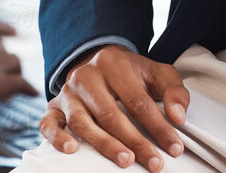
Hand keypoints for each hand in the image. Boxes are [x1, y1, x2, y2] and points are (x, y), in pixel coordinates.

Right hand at [0, 18, 34, 126]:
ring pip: (14, 63)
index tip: (13, 32)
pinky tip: (31, 93)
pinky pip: (20, 83)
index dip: (4, 28)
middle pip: (4, 48)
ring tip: (15, 84)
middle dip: (5, 60)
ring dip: (14, 73)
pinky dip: (28, 88)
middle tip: (6, 72)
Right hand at [40, 45, 187, 170]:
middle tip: (154, 163)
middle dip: (134, 141)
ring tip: (125, 160)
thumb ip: (173, 92)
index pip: (137, 100)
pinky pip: (48, 123)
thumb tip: (177, 117)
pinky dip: (57, 138)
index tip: (175, 148)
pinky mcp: (54, 107)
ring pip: (81, 121)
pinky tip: (71, 150)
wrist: (97, 62)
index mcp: (113, 63)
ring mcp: (67, 93)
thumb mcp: (157, 74)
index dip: (158, 126)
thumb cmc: (132, 75)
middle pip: (109, 114)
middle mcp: (86, 76)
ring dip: (103, 144)